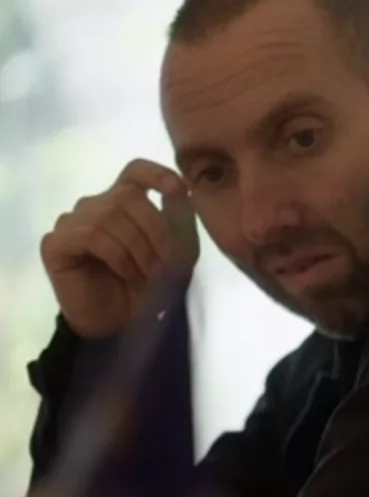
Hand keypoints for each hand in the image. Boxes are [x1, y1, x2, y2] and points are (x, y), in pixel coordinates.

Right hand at [40, 159, 200, 338]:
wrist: (124, 323)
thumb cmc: (151, 287)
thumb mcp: (178, 253)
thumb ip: (180, 219)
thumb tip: (182, 187)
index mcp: (125, 203)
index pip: (136, 171)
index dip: (156, 173)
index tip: (178, 190)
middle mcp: (97, 206)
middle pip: (129, 195)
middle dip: (156, 231)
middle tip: (166, 264)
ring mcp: (73, 222)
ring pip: (110, 214)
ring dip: (138, 248)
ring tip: (146, 273)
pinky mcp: (56, 243)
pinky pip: (91, 233)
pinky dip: (116, 254)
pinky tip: (123, 272)